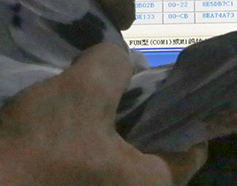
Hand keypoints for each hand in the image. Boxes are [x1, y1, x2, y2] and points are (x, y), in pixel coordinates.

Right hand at [0, 43, 207, 185]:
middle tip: (122, 86)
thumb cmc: (43, 146)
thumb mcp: (84, 89)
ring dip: (109, 135)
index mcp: (152, 185)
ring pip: (119, 164)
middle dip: (139, 118)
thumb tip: (120, 63)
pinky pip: (93, 174)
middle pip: (153, 155)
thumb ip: (113, 64)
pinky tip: (67, 127)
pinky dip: (87, 152)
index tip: (166, 85)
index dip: (182, 111)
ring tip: (93, 101)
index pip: (193, 148)